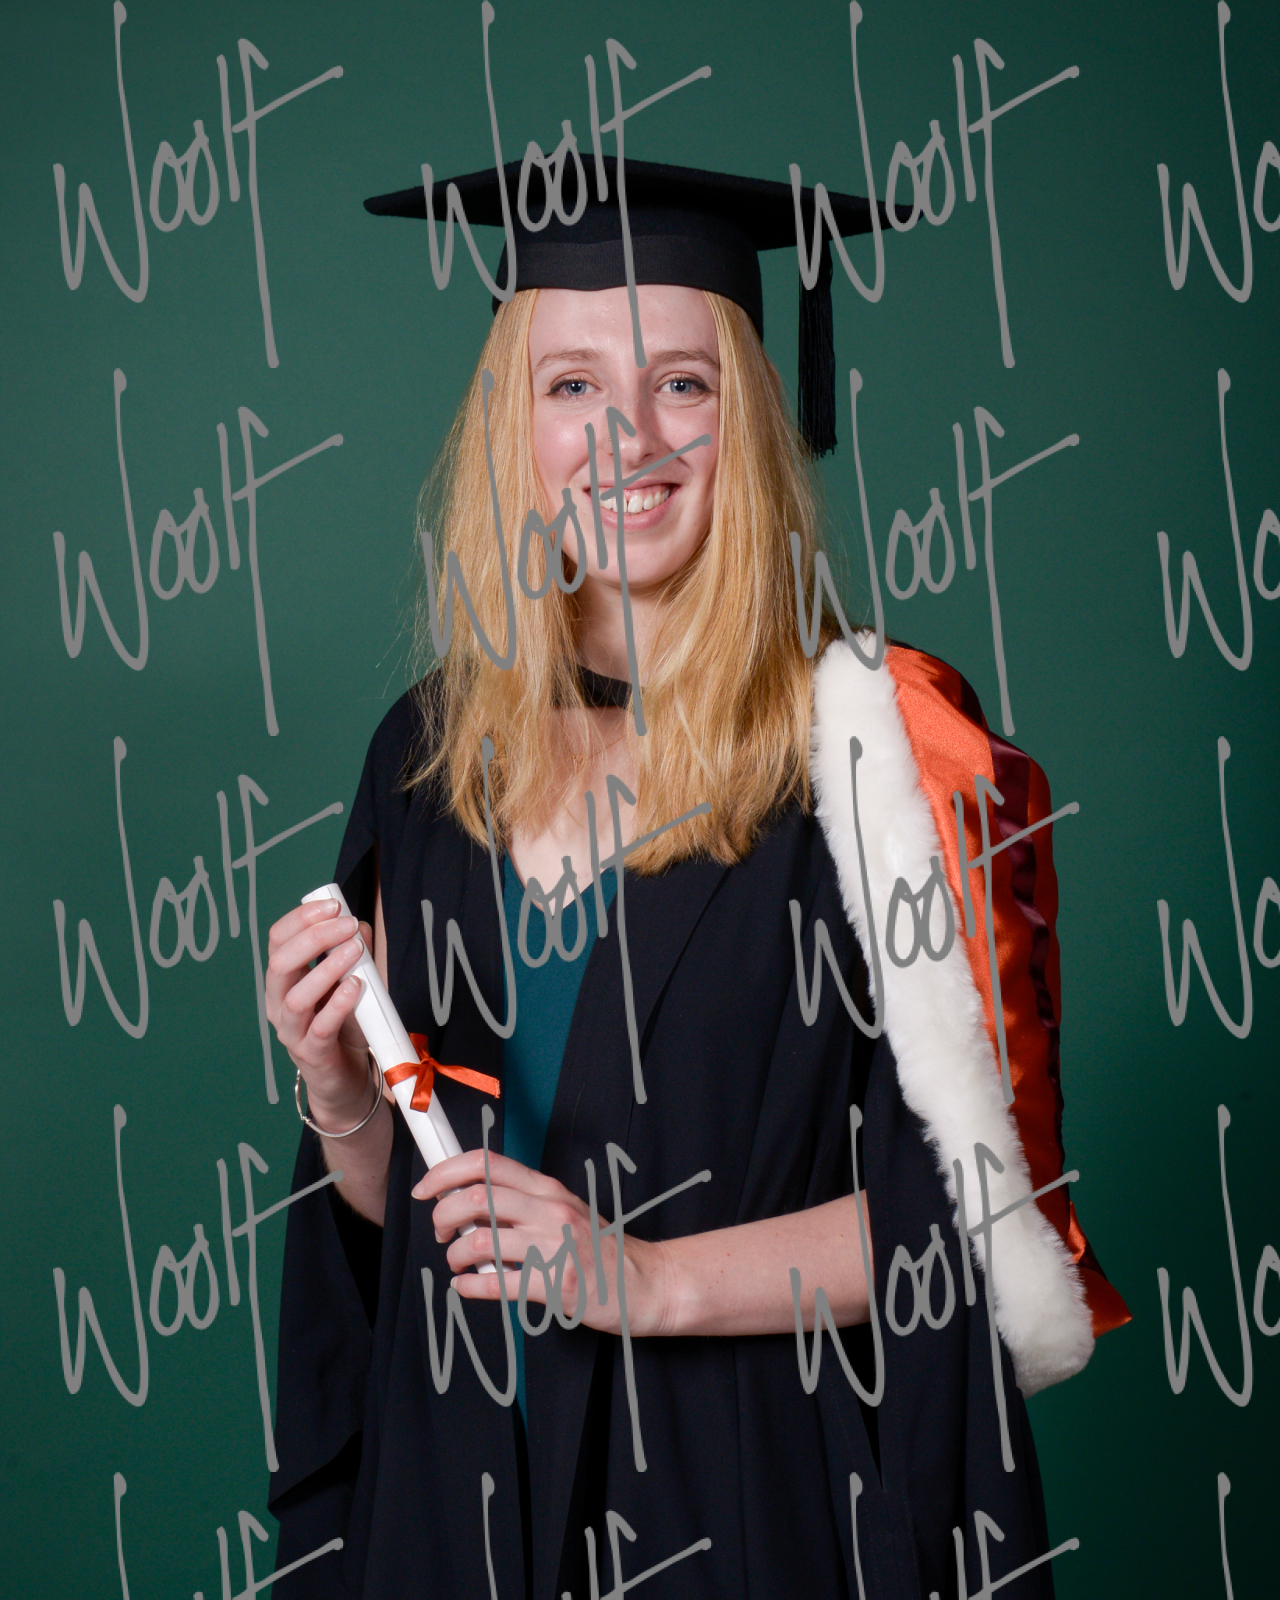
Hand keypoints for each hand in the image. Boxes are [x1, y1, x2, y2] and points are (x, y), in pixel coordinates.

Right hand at [264, 897, 377, 1130]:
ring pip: (296, 997)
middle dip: (314, 937)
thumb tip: (358, 925)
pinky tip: (354, 987)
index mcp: (283, 980)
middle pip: (280, 963)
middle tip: (346, 926)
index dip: (302, 918)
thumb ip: (351, 954)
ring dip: (326, 969)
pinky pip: (319, 1028)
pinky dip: (337, 1005)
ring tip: (354, 952)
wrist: (346, 1077)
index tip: (333, 904)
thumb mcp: (349, 981)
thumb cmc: (344, 1024)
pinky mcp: (311, 1055)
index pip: (278, 940)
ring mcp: (291, 1031)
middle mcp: (279, 1003)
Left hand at [413, 1150, 676, 1336]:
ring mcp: (554, 1247)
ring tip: (458, 1263)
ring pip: (480, 1240)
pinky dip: (470, 1286)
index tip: (426, 1187)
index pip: (487, 1164)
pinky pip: (497, 1283)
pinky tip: (466, 1287)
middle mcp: (550, 1210)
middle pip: (475, 1197)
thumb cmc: (603, 1249)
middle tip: (441, 1232)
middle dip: (443, 1214)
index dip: (446, 1171)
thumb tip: (470, 1205)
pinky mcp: (556, 1285)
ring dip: (456, 1254)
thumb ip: (524, 1204)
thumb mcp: (566, 1210)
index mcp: (548, 1188)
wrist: (648, 1282)